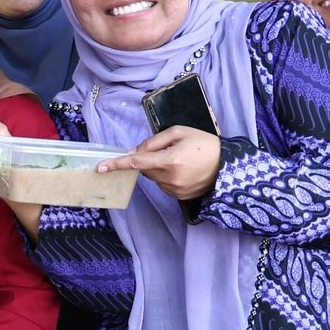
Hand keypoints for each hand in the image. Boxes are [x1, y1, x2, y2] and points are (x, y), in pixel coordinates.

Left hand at [100, 126, 220, 200]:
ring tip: (182, 160)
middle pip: (145, 169)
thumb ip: (153, 142)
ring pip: (154, 177)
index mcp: (170, 160)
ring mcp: (175, 190)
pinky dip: (167, 177)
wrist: (229, 165)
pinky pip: (163, 185)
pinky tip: (184, 170)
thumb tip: (134, 152)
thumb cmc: (204, 144)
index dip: (117, 163)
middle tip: (169, 150)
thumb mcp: (179, 133)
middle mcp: (170, 178)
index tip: (101, 167)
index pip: (137, 162)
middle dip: (149, 159)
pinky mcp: (179, 197)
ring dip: (159, 168)